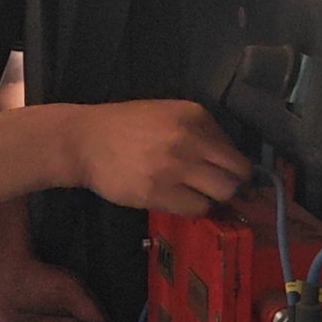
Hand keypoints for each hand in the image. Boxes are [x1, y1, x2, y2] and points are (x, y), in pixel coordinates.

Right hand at [73, 100, 249, 214]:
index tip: (227, 177)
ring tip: (197, 195)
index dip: (235, 169)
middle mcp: (189, 139)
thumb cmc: (127, 126)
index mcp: (195, 116)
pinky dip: (193, 209)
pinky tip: (179, 200)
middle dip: (230, 187)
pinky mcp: (157, 192)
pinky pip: (195, 209)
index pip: (235, 152)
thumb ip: (200, 131)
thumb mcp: (169, 113)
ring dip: (212, 199)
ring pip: (220, 195)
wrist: (85, 140)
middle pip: (236, 176)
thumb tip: (229, 160)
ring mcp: (173, 167)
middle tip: (216, 190)